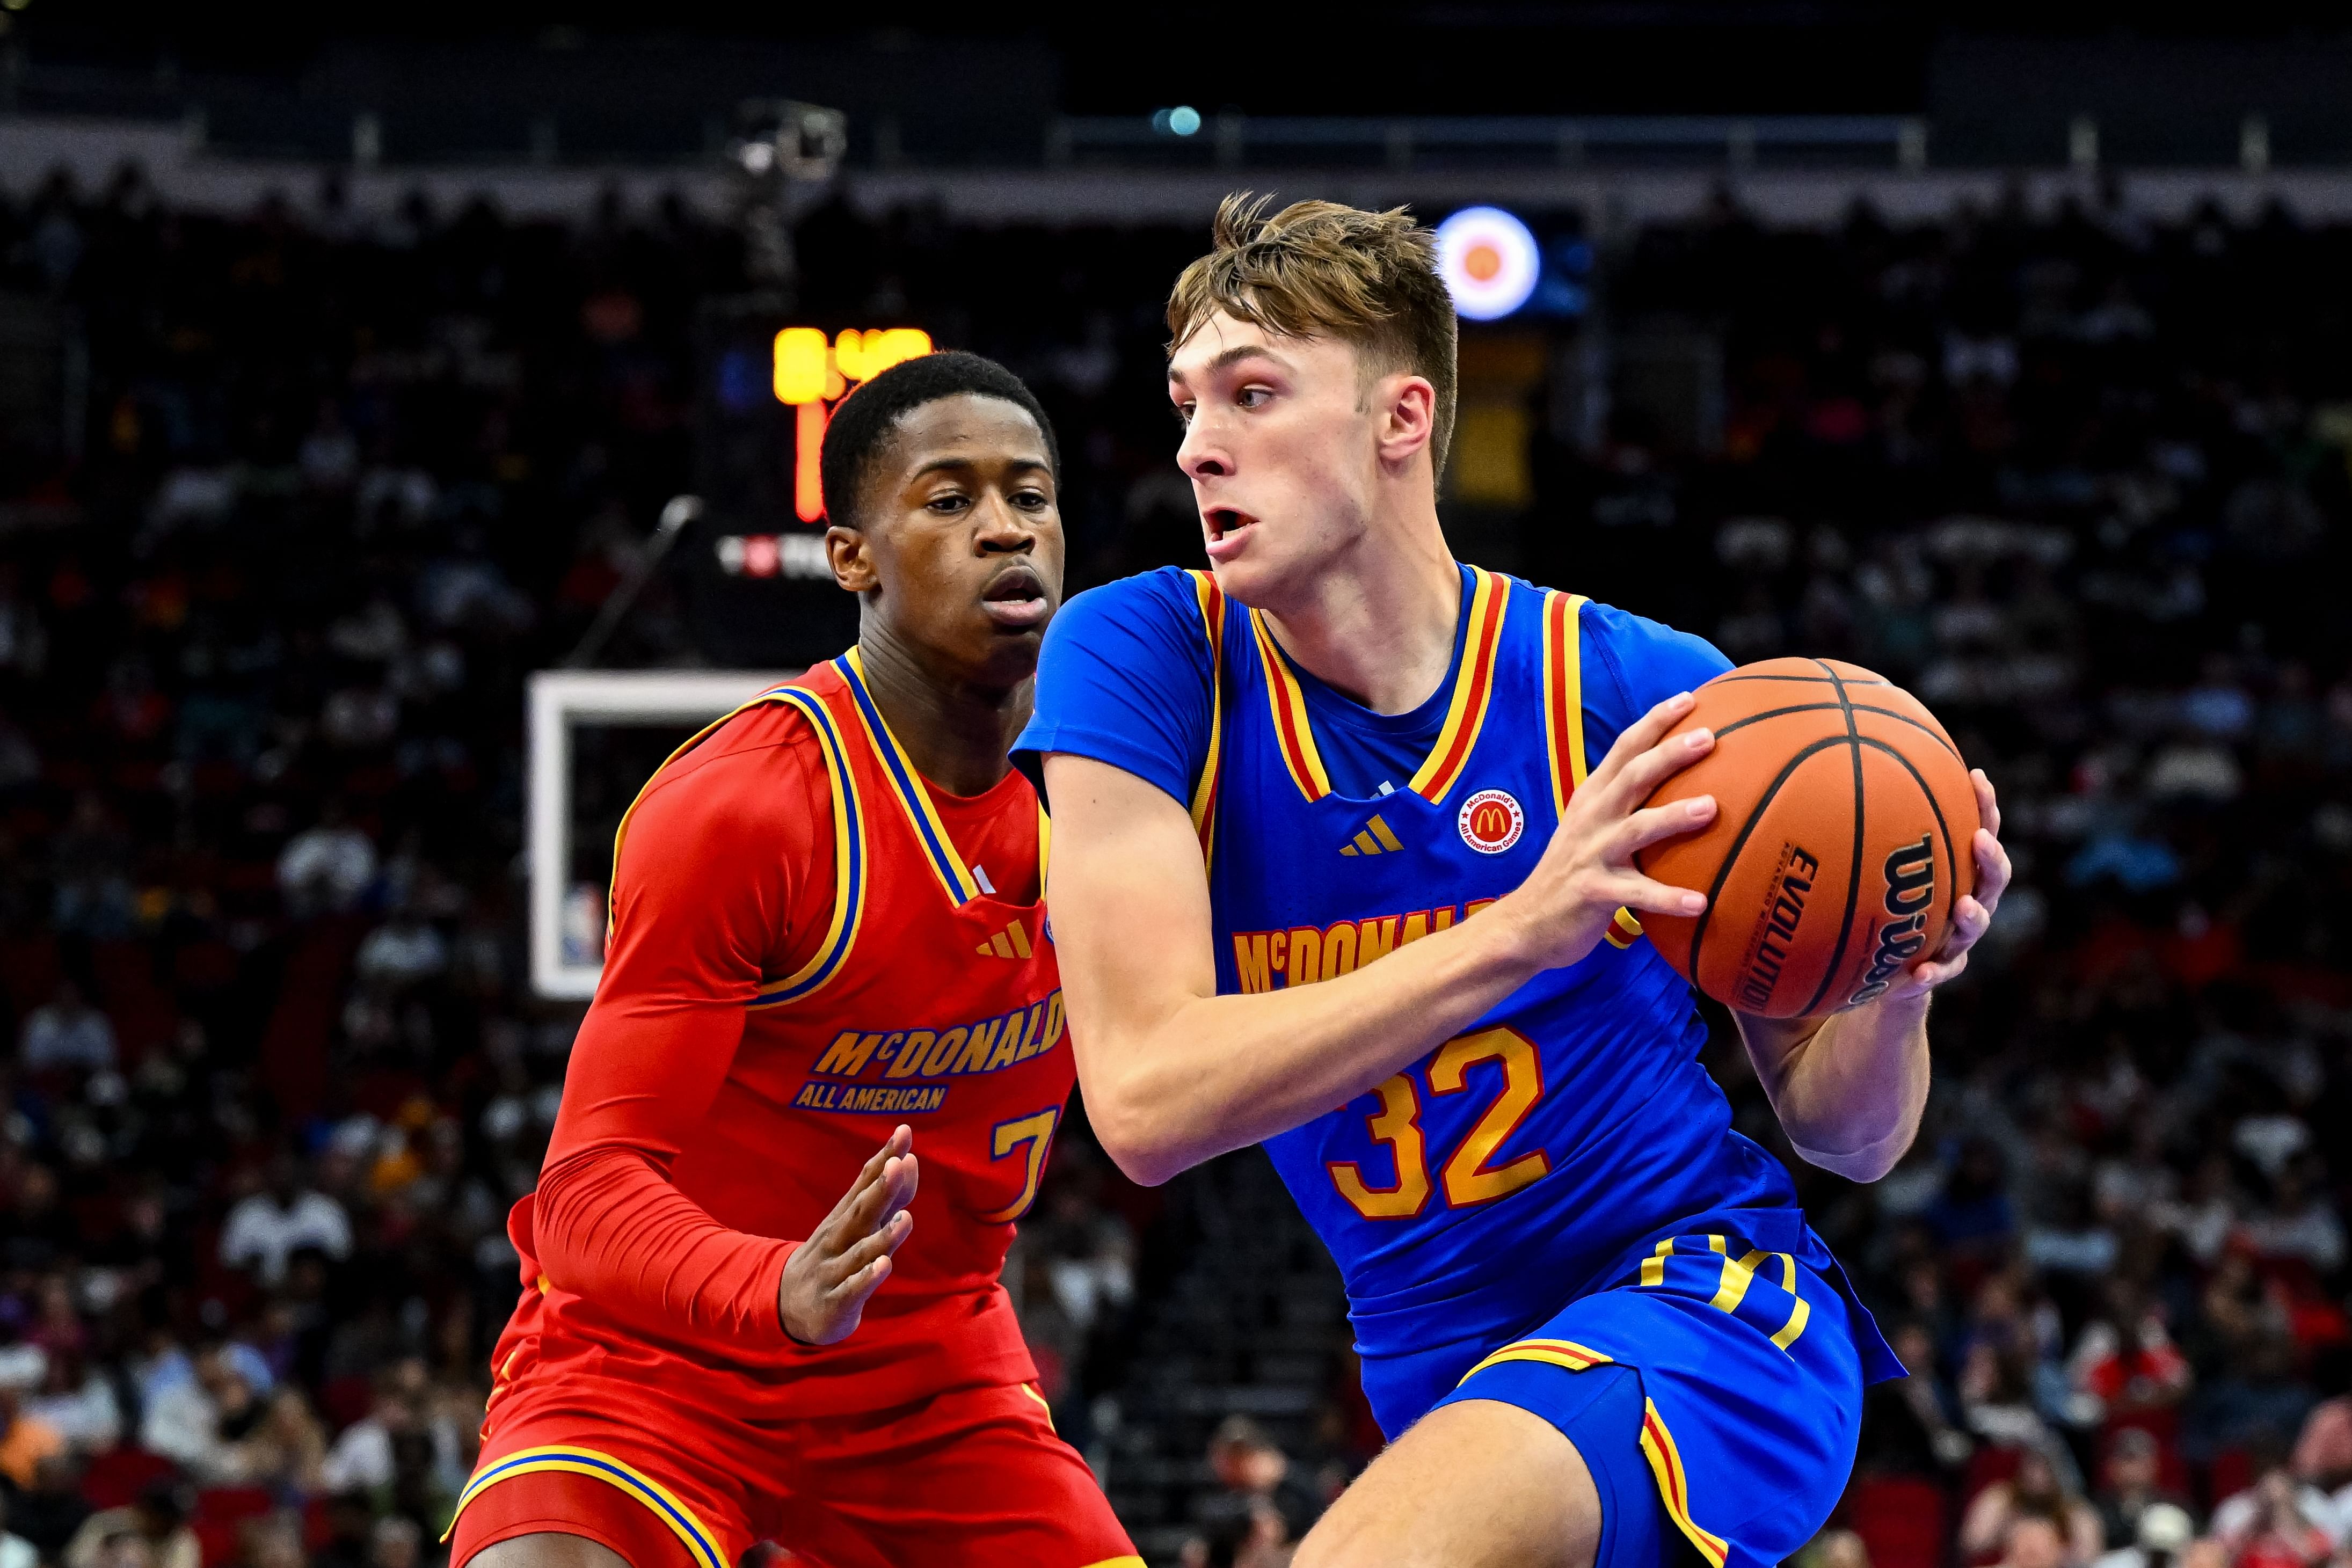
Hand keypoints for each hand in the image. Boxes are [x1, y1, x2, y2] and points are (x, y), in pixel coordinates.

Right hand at [779, 1124, 917, 1345]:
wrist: (785, 1305)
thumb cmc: (833, 1257)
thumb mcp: (854, 1226)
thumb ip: (885, 1198)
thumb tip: (909, 1161)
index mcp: (844, 1217)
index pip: (865, 1183)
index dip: (885, 1158)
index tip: (905, 1132)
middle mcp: (838, 1239)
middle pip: (861, 1212)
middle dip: (881, 1189)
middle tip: (899, 1164)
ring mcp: (834, 1270)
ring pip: (860, 1251)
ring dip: (883, 1236)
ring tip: (906, 1219)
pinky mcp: (834, 1302)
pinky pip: (852, 1290)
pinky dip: (866, 1278)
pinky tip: (883, 1266)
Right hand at [1497, 691, 1717, 971]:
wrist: (1525, 923)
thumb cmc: (1570, 874)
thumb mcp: (1589, 829)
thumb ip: (1622, 806)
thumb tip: (1676, 786)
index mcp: (1592, 799)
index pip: (1624, 749)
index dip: (1655, 722)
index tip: (1690, 698)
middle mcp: (1591, 819)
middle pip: (1631, 776)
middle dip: (1669, 754)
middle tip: (1709, 738)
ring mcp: (1590, 854)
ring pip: (1635, 829)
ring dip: (1673, 817)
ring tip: (1711, 808)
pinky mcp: (1592, 893)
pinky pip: (1636, 894)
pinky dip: (1668, 899)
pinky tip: (1700, 904)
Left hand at [1862, 769, 2011, 1006]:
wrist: (1888, 971)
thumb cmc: (1886, 908)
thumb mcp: (1881, 872)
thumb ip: (1872, 835)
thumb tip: (1836, 777)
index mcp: (1959, 872)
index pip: (1980, 832)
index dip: (1984, 807)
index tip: (1976, 777)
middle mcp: (1968, 901)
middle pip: (1992, 878)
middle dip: (1990, 858)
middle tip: (1979, 840)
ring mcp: (1959, 938)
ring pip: (1975, 925)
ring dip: (1972, 916)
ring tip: (1963, 907)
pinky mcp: (1942, 971)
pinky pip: (1942, 973)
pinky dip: (1932, 973)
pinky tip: (1918, 974)